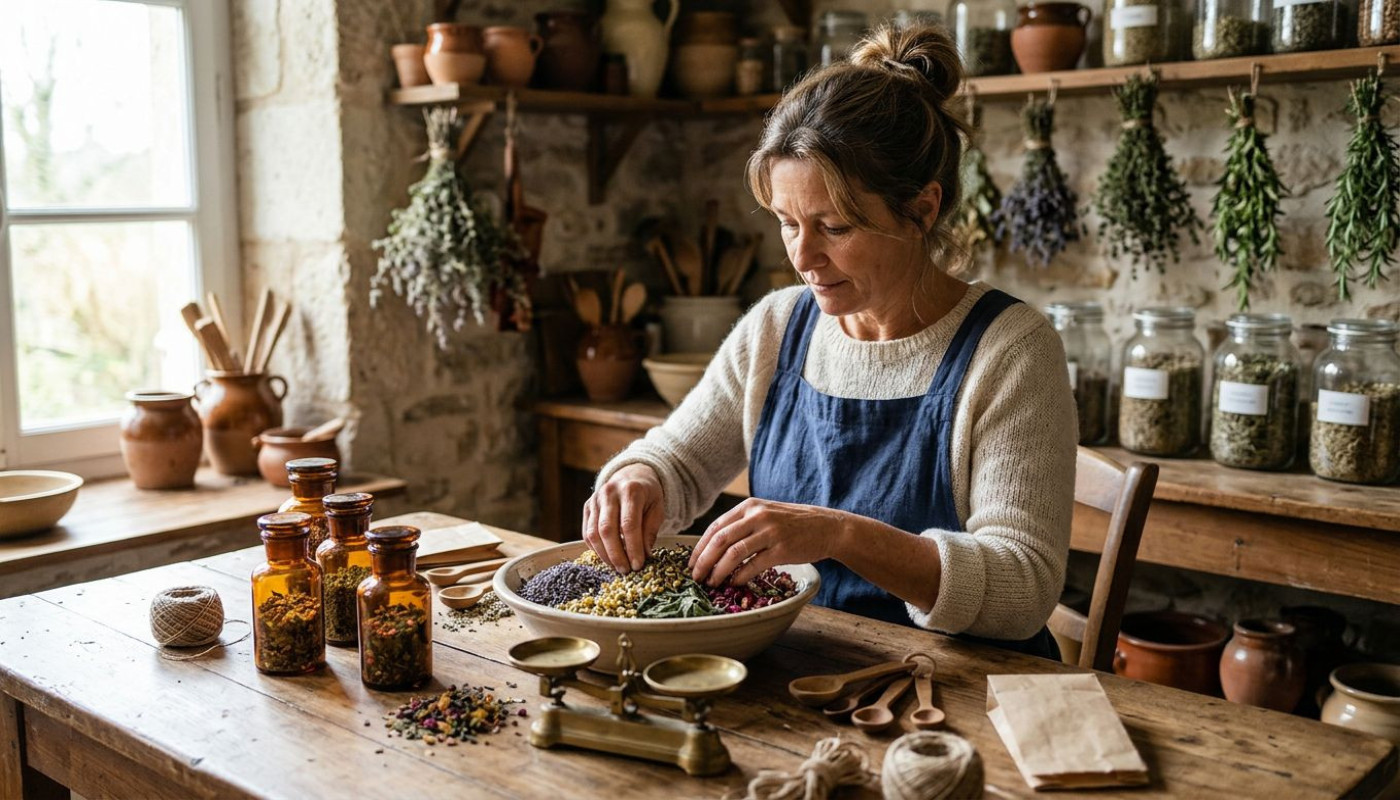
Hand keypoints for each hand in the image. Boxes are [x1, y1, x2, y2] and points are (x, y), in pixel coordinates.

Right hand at [583, 463, 664, 572]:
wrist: (632, 475)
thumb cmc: (647, 495)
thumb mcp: (657, 508)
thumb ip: (650, 530)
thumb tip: (643, 555)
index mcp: (631, 490)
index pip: (629, 524)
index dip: (632, 547)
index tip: (638, 565)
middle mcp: (609, 493)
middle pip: (607, 530)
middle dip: (616, 554)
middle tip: (625, 570)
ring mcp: (595, 499)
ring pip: (593, 533)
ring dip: (604, 555)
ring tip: (617, 567)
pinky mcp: (587, 507)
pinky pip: (586, 532)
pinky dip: (596, 548)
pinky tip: (607, 557)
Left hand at [688, 498, 848, 587]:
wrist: (826, 527)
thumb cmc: (792, 523)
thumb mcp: (765, 514)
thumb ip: (742, 524)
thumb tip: (713, 547)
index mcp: (749, 507)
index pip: (715, 527)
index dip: (700, 547)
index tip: (691, 564)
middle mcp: (757, 516)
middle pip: (720, 540)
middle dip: (703, 561)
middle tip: (695, 577)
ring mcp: (770, 532)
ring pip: (733, 553)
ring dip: (718, 571)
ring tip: (711, 583)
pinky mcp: (781, 549)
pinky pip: (753, 565)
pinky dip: (739, 576)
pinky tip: (734, 583)